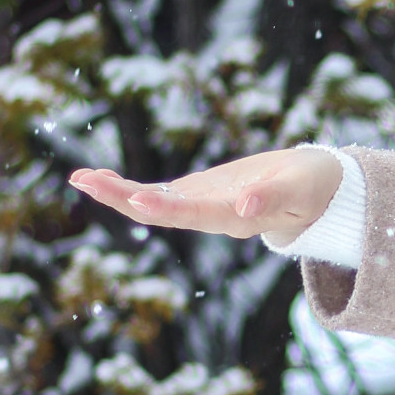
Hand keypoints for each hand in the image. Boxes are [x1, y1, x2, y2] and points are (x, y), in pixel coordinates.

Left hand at [69, 148, 343, 242]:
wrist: (316, 192)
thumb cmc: (314, 187)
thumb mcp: (300, 187)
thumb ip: (273, 197)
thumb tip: (244, 208)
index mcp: (239, 218)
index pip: (198, 214)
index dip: (169, 208)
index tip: (138, 200)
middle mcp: (213, 218)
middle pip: (163, 212)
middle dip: (123, 198)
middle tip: (86, 181)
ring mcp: (201, 208)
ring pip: (152, 204)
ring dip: (115, 193)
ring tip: (79, 177)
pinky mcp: (197, 196)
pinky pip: (155, 194)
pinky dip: (126, 187)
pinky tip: (99, 178)